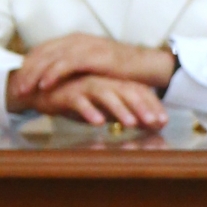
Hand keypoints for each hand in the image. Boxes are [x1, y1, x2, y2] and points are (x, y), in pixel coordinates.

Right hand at [6, 74, 167, 128]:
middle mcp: (100, 81)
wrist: (42, 92)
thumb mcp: (106, 109)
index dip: (151, 105)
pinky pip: (78, 101)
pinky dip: (88, 111)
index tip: (164, 122)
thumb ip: (126, 114)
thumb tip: (152, 125)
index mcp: (112, 83)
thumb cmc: (78, 100)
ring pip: (104, 94)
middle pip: (124, 90)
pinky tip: (98, 122)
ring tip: (131, 124)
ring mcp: (83, 85)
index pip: (137, 90)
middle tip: (154, 123)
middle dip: (141, 107)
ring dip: (119, 109)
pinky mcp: (65, 92)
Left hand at [12, 33, 175, 96]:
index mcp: (74, 41)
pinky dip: (52, 75)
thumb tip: (65, 82)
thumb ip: (79, 70)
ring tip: (25, 91)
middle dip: (26, 72)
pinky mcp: (91, 56)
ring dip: (34, 75)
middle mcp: (75, 40)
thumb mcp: (96, 68)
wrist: (148, 66)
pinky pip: (65, 65)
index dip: (28, 67)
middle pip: (41, 54)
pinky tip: (43, 86)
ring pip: (49, 59)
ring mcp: (83, 46)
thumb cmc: (125, 71)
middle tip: (16, 90)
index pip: (43, 51)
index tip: (20, 83)